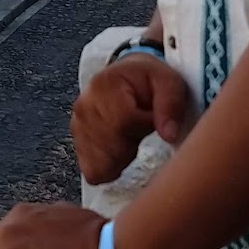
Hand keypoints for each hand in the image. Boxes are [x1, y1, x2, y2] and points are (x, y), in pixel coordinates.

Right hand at [71, 56, 191, 185]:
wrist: (126, 78)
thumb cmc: (147, 80)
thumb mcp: (168, 82)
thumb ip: (170, 105)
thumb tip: (168, 135)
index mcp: (104, 85)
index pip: (123, 122)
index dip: (144, 126)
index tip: (151, 117)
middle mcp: (84, 105)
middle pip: (112, 146)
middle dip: (134, 143)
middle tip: (141, 127)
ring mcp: (77, 126)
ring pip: (102, 162)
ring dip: (123, 156)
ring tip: (130, 135)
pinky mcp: (78, 143)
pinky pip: (93, 170)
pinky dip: (111, 166)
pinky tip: (120, 149)